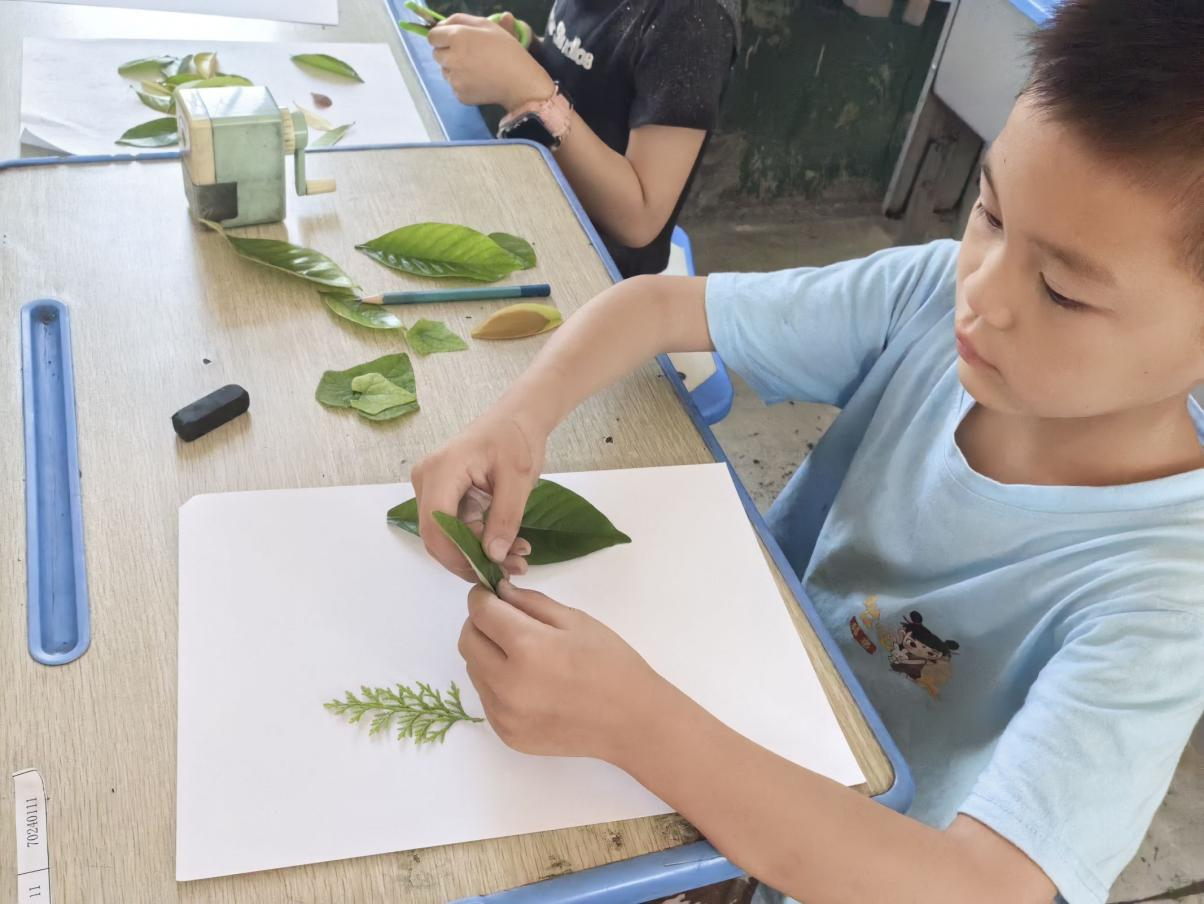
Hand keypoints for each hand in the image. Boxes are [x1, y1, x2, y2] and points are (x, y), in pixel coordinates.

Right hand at [412, 409, 546, 579]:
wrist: (515, 418)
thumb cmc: (516, 439)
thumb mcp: (518, 479)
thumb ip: (505, 518)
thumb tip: (493, 556)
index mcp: (441, 470)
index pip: (436, 526)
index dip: (458, 556)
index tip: (490, 571)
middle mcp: (427, 480)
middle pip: (437, 536)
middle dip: (472, 559)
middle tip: (512, 568)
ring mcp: (431, 488)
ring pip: (446, 536)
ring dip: (478, 552)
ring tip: (517, 558)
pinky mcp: (441, 494)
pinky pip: (453, 527)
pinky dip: (478, 540)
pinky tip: (508, 545)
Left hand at [428, 13, 553, 110]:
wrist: (520, 82)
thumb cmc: (507, 50)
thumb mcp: (487, 25)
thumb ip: (461, 20)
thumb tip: (441, 25)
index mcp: (457, 37)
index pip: (432, 36)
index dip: (441, 37)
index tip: (452, 40)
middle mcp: (451, 58)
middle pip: (436, 54)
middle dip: (448, 53)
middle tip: (469, 55)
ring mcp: (454, 80)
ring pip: (445, 71)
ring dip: (454, 69)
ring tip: (476, 69)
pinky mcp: (459, 95)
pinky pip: (454, 87)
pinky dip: (463, 84)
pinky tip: (479, 81)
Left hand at [458, 581, 667, 760]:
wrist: (632, 722)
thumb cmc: (611, 664)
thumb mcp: (575, 620)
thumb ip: (531, 603)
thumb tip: (499, 592)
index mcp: (527, 647)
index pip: (481, 612)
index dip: (482, 596)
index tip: (491, 593)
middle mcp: (507, 683)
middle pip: (467, 641)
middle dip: (479, 623)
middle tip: (503, 620)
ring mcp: (504, 714)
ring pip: (474, 669)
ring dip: (486, 654)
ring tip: (520, 653)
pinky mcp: (506, 734)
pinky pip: (487, 698)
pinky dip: (496, 683)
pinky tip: (527, 681)